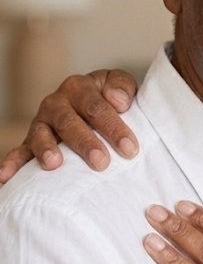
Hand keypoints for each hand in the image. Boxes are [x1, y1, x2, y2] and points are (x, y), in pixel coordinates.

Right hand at [0, 69, 138, 184]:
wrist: (92, 103)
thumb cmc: (111, 98)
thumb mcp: (119, 85)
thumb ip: (122, 87)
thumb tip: (118, 100)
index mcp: (80, 87)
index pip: (96, 107)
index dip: (113, 127)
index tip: (130, 149)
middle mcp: (57, 103)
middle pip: (69, 122)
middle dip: (84, 142)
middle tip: (101, 162)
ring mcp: (41, 123)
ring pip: (41, 135)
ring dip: (46, 150)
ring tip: (54, 164)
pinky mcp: (31, 142)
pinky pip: (19, 152)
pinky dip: (11, 164)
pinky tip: (4, 178)